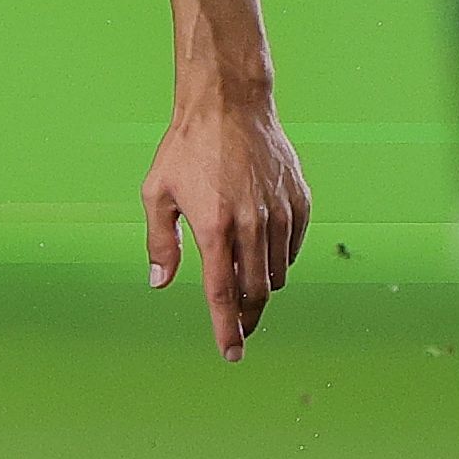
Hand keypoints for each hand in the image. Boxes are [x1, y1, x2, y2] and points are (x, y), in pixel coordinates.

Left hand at [142, 92, 309, 361]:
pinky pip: (294, 247)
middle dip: (248, 317)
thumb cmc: (188, 146)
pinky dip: (281, 258)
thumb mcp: (157, 192)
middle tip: (239, 328)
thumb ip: (160, 242)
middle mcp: (252, 224)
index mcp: (215, 226)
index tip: (231, 354)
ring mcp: (281, 212)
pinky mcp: (300, 201)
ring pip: (278, 272)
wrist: (231, 103)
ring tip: (246, 282)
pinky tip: (263, 251)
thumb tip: (159, 282)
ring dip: (262, 286)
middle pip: (256, 291)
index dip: (227, 330)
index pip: (223, 294)